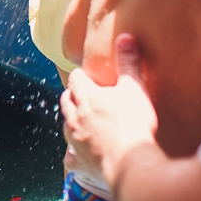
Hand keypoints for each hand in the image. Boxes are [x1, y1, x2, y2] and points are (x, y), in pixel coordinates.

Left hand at [61, 33, 158, 186]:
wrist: (131, 163)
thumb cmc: (134, 124)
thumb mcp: (135, 88)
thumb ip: (129, 62)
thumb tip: (124, 36)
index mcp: (86, 96)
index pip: (76, 78)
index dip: (82, 76)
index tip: (89, 76)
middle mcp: (74, 117)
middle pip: (67, 100)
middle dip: (74, 96)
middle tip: (85, 96)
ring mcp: (75, 141)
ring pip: (66, 126)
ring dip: (72, 121)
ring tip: (81, 121)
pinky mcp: (80, 163)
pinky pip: (69, 158)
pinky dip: (72, 154)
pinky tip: (76, 155)